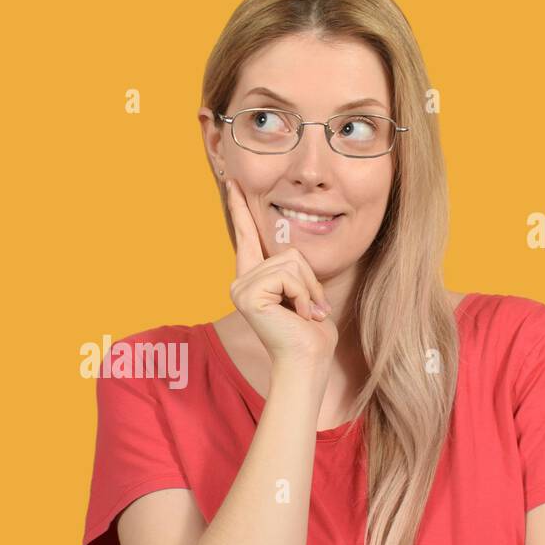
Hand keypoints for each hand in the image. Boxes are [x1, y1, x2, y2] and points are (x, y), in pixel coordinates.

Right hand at [225, 178, 338, 367]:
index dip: (240, 208)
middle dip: (309, 279)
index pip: (247, 236)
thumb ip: (292, 270)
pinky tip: (299, 315)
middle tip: (311, 310)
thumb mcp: (303, 292)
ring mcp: (241, 287)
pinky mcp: (248, 294)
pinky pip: (287, 275)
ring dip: (308, 289)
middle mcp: (241, 281)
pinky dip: (302, 294)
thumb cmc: (310, 334)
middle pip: (287, 253)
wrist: (307, 362)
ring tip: (305, 314)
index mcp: (253, 279)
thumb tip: (288, 246)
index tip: (233, 182)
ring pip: (290, 263)